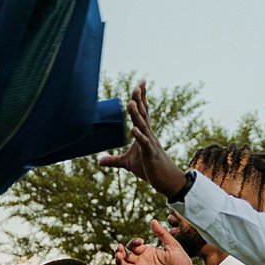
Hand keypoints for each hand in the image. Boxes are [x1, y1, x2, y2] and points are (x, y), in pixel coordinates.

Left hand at [98, 81, 188, 198]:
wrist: (166, 180)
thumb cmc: (149, 169)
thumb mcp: (127, 164)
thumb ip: (114, 160)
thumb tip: (99, 161)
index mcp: (144, 134)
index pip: (142, 113)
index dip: (141, 99)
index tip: (140, 84)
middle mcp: (148, 135)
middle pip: (143, 114)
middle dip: (140, 100)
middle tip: (138, 85)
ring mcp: (150, 144)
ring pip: (142, 126)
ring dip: (136, 115)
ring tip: (131, 102)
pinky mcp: (150, 154)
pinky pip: (144, 144)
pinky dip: (138, 136)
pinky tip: (133, 129)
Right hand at [115, 218, 202, 264]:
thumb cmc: (181, 261)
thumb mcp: (172, 244)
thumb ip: (162, 234)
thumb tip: (153, 220)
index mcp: (147, 251)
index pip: (133, 246)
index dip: (133, 242)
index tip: (140, 241)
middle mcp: (142, 261)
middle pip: (125, 256)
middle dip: (120, 251)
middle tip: (119, 247)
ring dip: (119, 261)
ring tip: (118, 255)